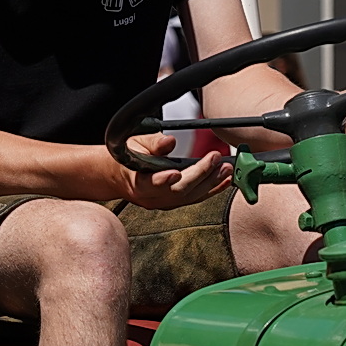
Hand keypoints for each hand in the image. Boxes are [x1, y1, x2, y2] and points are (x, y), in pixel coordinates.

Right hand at [116, 133, 232, 209]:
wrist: (119, 177)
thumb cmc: (126, 158)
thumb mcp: (134, 144)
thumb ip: (152, 143)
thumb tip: (169, 142)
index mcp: (137, 181)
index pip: (149, 183)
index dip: (162, 180)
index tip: (175, 172)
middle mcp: (151, 196)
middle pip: (178, 190)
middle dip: (199, 175)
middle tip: (216, 159)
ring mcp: (163, 203)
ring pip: (189, 197)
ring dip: (211, 183)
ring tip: (226, 169)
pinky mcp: (173, 203)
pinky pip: (195, 199)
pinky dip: (212, 189)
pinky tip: (225, 180)